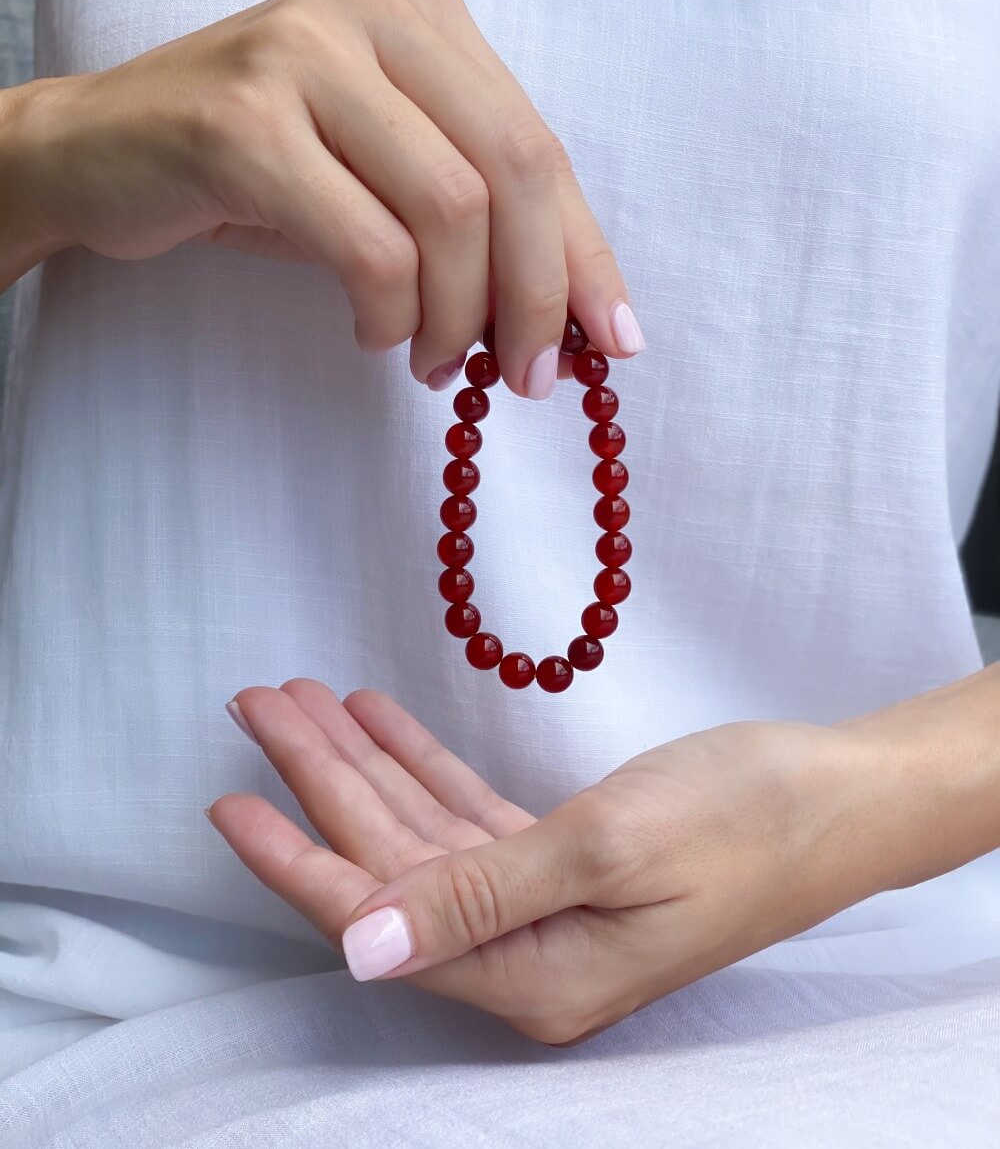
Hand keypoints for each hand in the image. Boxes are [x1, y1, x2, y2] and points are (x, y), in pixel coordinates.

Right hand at [0, 0, 643, 393]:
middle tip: (530, 378)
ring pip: (450, 209)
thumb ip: (471, 217)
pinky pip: (368, 246)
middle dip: (535, 295)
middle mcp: (370, 5)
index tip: (615, 342)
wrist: (95, 153)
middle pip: (513, 167)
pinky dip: (390, 315)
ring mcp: (303, 52)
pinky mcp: (244, 122)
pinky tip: (372, 335)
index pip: (538, 142)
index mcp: (420, 9)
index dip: (584, 253)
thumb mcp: (379, 175)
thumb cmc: (254, 173)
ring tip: (435, 364)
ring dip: (457, 317)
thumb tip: (570, 322)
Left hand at [207, 680, 887, 1044]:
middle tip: (260, 705)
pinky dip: (425, 765)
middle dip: (321, 783)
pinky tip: (380, 721)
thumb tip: (362, 950)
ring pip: (426, 832)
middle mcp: (531, 956)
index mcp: (536, 976)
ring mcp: (548, 909)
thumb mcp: (608, 848)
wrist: (841, 797)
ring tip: (303, 698)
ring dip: (365, 763)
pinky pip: (471, 816)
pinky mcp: (568, 864)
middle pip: (394, 865)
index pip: (383, 921)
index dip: (298, 861)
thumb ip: (478, 897)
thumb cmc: (744, 817)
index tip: (227, 802)